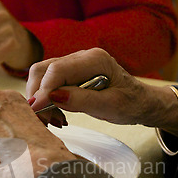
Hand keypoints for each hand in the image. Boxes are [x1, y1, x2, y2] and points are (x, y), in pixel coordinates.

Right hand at [27, 48, 177, 132]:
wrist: (140, 102)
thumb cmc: (131, 103)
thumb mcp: (111, 106)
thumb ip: (83, 100)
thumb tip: (53, 97)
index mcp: (94, 60)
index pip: (57, 71)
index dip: (43, 91)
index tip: (37, 112)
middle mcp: (80, 57)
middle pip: (43, 70)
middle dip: (38, 96)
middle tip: (45, 121)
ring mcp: (74, 64)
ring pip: (42, 77)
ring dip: (41, 100)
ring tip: (54, 120)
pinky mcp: (69, 74)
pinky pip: (48, 84)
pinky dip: (47, 101)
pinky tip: (57, 115)